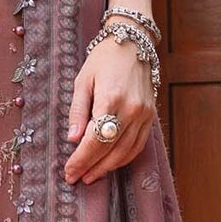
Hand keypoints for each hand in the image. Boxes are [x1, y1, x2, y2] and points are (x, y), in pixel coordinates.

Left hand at [63, 34, 155, 183]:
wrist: (134, 42)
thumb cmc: (103, 59)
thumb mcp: (82, 80)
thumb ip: (78, 111)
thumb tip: (72, 139)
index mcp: (111, 99)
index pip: (94, 140)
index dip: (80, 160)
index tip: (69, 171)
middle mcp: (131, 109)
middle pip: (110, 150)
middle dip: (91, 168)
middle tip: (76, 178)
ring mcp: (144, 114)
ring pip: (126, 152)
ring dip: (107, 167)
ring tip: (90, 176)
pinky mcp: (151, 116)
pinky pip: (138, 145)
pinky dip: (124, 158)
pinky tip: (110, 163)